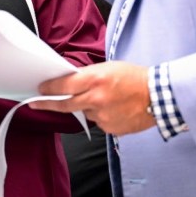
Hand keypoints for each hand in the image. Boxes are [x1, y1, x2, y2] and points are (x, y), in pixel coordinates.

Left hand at [30, 62, 153, 135]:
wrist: (159, 96)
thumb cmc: (136, 78)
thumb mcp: (109, 68)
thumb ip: (88, 76)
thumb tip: (71, 82)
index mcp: (95, 80)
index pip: (63, 86)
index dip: (48, 89)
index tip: (40, 90)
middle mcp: (96, 99)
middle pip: (65, 104)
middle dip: (48, 104)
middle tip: (36, 103)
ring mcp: (103, 116)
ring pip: (86, 113)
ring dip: (89, 107)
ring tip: (108, 99)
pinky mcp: (111, 128)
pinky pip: (100, 122)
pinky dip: (103, 116)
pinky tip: (116, 109)